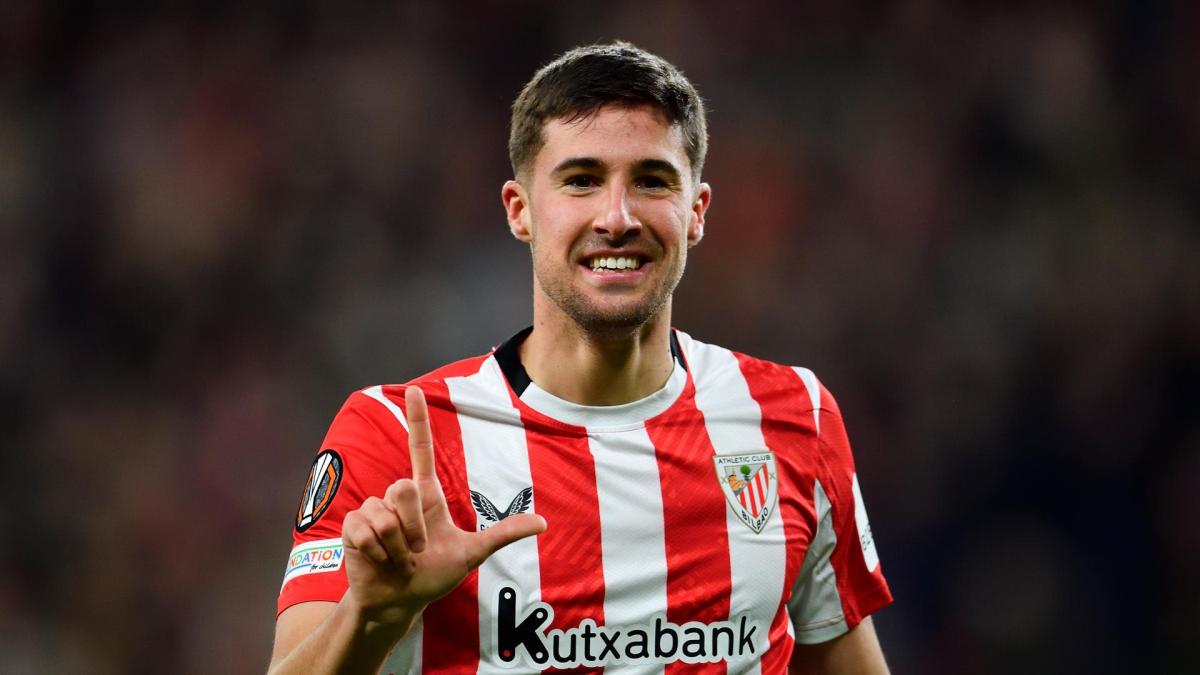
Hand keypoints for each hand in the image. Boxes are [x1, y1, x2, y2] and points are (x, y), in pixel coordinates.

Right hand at [340, 386, 545, 627]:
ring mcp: (374, 509)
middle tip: (417, 549)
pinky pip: (367, 529)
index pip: (420, 449)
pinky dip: (379, 552)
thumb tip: (544, 523)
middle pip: (404, 488)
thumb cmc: (433, 575)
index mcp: (425, 495)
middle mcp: (398, 496)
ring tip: (399, 559)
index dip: (418, 419)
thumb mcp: (471, 553)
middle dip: (415, 526)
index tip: (414, 390)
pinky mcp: (353, 526)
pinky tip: (380, 560)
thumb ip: (503, 535)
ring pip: (386, 514)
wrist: (399, 601)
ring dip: (398, 546)